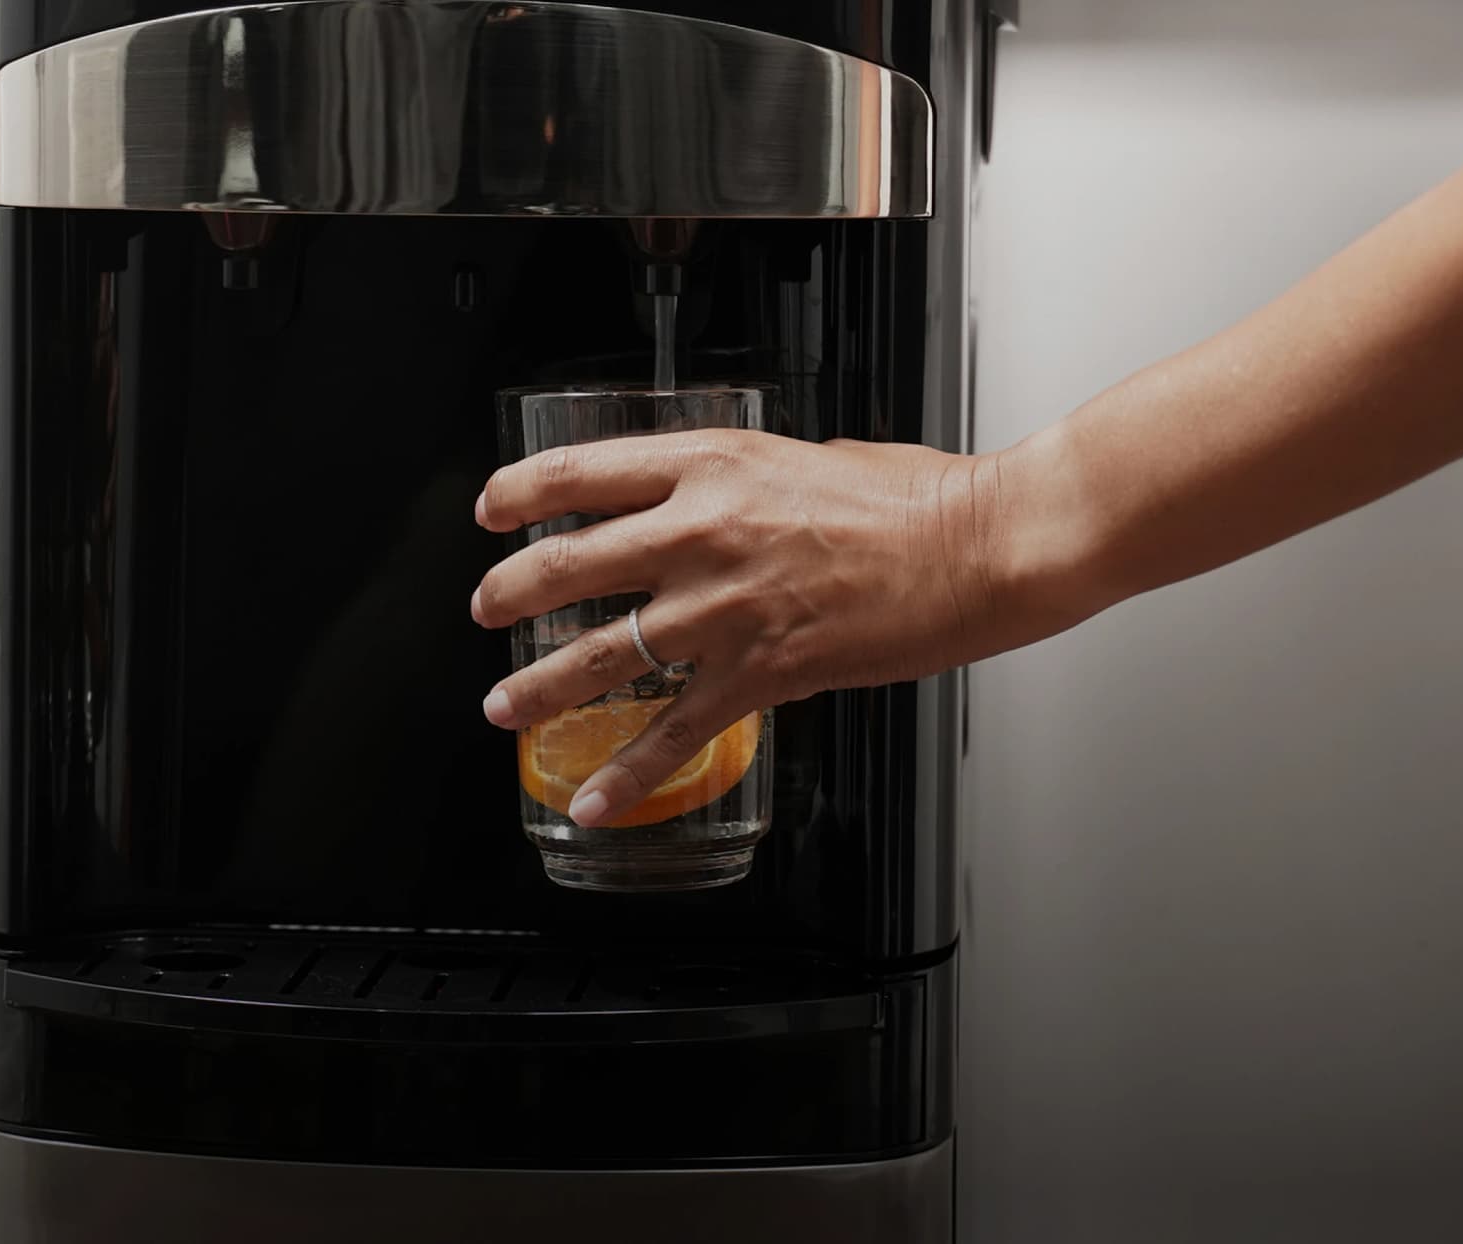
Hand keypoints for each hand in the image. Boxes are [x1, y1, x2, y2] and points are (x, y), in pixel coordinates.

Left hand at [471, 430, 1011, 827]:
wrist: (976, 549)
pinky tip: (593, 795)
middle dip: (507, 594)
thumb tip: (706, 498)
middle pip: (565, 564)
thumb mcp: (804, 456)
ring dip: (538, 686)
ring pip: (599, 653)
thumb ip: (738, 481)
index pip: (578, 473)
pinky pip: (672, 732)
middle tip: (486, 610)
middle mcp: (699, 533)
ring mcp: (722, 609)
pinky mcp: (758, 674)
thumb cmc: (913, 499)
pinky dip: (625, 773)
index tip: (491, 512)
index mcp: (709, 467)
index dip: (518, 494)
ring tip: (504, 706)